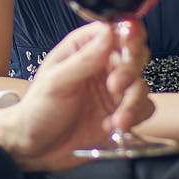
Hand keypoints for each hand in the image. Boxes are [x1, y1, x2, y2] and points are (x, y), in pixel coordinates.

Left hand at [0, 21, 153, 171]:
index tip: (128, 47)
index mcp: (82, 48)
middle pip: (135, 55)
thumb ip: (84, 59)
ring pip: (141, 84)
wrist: (35, 148)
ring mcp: (113, 90)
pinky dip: (133, 117)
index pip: (114, 30)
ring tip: (118, 119)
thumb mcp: (56, 82)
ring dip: (133, 101)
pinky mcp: (120, 112)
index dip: (127, 35)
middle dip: (130, 70)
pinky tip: (111, 126)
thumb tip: (110, 32)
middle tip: (115, 87)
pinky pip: (143, 109)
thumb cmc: (37, 109)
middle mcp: (101, 65)